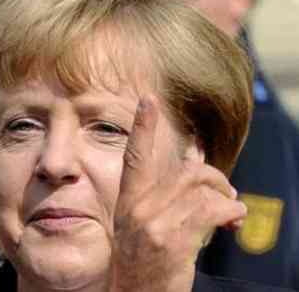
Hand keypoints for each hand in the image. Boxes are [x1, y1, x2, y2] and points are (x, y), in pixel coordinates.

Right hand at [108, 95, 246, 291]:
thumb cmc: (140, 261)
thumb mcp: (141, 224)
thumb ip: (163, 192)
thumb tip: (194, 159)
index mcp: (128, 202)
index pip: (134, 157)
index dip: (142, 128)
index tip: (147, 100)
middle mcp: (139, 207)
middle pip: (185, 172)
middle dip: (214, 178)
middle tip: (225, 192)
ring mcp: (156, 222)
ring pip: (202, 190)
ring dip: (226, 198)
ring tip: (232, 211)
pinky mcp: (175, 239)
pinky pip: (213, 211)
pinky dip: (232, 214)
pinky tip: (233, 223)